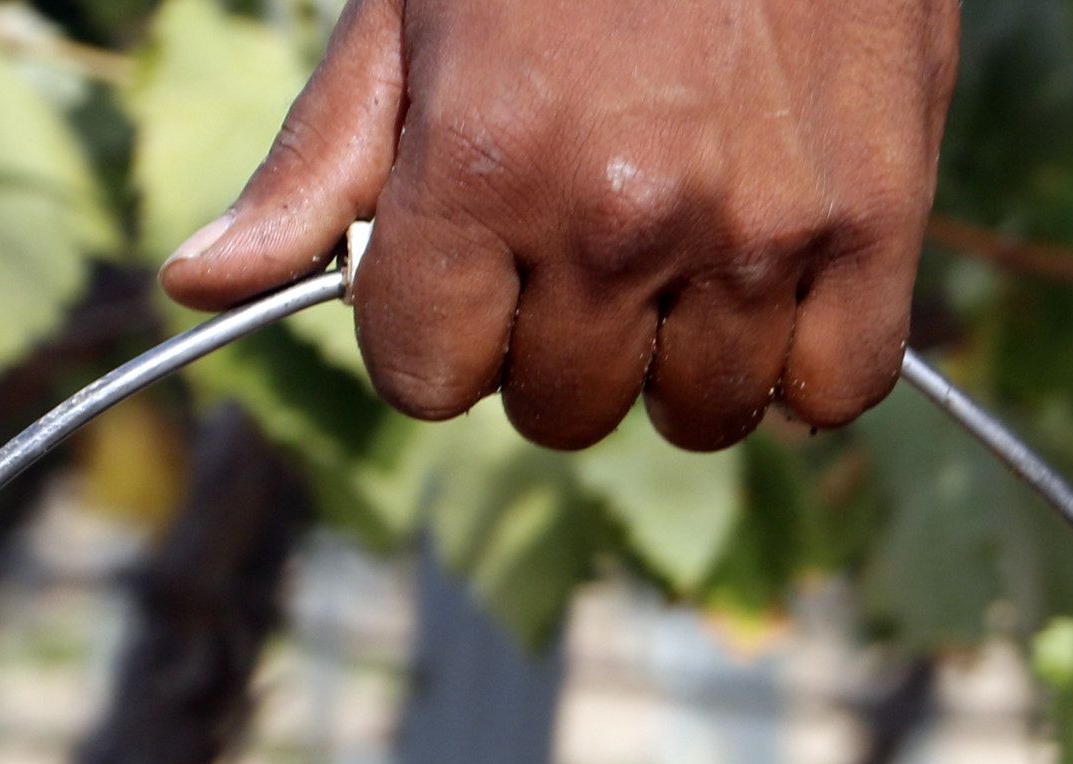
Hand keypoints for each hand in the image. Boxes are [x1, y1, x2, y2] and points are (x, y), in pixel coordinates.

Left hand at [159, 0, 956, 452]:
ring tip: (686, 238)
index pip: (425, 376)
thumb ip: (322, 160)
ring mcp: (759, 229)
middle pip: (560, 410)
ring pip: (696, 415)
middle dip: (554, 339)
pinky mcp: (877, 221)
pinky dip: (803, 358)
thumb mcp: (413, 6)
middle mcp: (620, 217)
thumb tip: (195, 286)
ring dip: (679, 356)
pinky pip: (832, 389)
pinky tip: (773, 271)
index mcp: (486, 160)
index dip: (435, 325)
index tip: (469, 254)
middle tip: (584, 226)